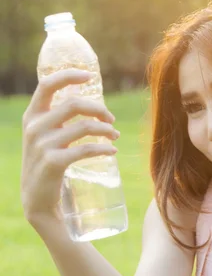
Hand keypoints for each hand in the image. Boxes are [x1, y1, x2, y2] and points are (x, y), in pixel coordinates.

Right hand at [21, 68, 119, 223]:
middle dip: (99, 109)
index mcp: (32, 116)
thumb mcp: (45, 134)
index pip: (47, 85)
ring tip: (114, 135)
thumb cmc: (47, 161)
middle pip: (74, 104)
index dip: (69, 76)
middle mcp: (34, 127)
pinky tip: (112, 151)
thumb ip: (58, 116)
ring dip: (106, 129)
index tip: (89, 76)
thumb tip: (87, 96)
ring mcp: (42, 145)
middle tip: (111, 119)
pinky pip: (86, 148)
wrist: (37, 200)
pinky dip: (104, 148)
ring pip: (84, 126)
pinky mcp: (53, 163)